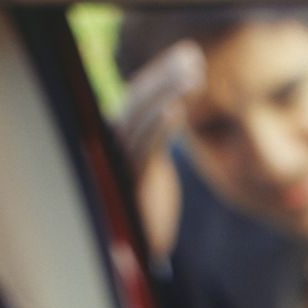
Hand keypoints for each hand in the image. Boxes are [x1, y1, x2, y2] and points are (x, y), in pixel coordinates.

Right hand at [113, 41, 204, 260]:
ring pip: (142, 117)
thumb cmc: (145, 208)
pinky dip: (160, 127)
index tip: (190, 58)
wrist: (135, 252)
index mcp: (117, 136)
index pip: (139, 96)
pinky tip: (177, 110)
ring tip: (196, 75)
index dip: (163, 74)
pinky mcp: (129, 181)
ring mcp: (118, 160)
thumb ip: (152, 137)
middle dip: (166, 74)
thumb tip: (168, 105)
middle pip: (138, 98)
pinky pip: (145, 147)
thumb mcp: (151, 167)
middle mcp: (111, 142)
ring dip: (169, 92)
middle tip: (193, 55)